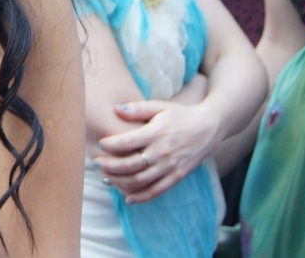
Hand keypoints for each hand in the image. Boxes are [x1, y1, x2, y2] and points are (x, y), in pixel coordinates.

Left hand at [93, 99, 220, 202]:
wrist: (209, 128)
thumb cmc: (180, 115)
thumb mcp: (160, 106)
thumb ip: (138, 107)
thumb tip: (116, 109)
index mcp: (157, 132)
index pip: (129, 141)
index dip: (111, 144)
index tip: (100, 143)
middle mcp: (163, 152)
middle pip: (131, 165)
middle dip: (110, 166)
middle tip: (95, 163)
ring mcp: (171, 166)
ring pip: (141, 181)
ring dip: (120, 182)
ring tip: (105, 179)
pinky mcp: (177, 176)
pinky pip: (157, 191)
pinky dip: (141, 197)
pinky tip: (127, 198)